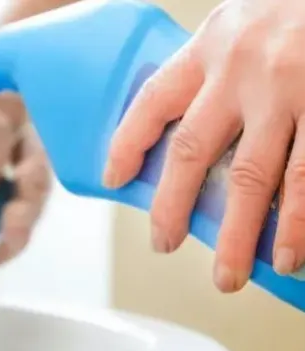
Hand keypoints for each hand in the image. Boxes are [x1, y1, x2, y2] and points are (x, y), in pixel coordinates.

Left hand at [104, 0, 304, 292]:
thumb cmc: (296, 6)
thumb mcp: (245, 23)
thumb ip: (219, 66)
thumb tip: (197, 126)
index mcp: (213, 45)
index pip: (153, 101)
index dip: (127, 143)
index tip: (113, 179)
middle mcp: (245, 69)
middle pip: (193, 152)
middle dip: (173, 207)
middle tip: (164, 245)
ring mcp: (294, 90)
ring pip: (256, 178)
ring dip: (241, 235)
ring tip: (229, 276)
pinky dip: (300, 223)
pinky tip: (293, 254)